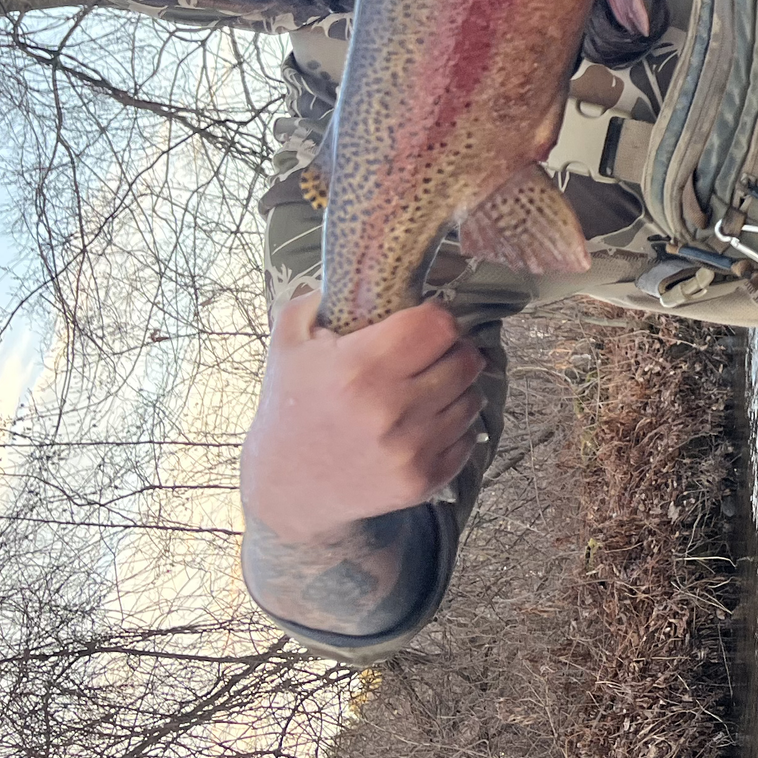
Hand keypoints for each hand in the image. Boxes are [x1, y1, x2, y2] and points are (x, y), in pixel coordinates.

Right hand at [240, 292, 485, 546]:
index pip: (438, 325)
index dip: (435, 318)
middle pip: (465, 359)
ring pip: (472, 398)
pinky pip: (468, 439)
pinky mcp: (421, 481)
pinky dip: (455, 426)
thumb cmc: (290, 409)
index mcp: (359, 369)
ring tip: (430, 386)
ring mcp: (409, 450)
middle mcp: (389, 410)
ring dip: (458, 387)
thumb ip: (314, 299)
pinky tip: (428, 421)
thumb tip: (354, 267)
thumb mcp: (288, 345)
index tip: (423, 322)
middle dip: (453, 350)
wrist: (285, 490)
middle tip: (433, 354)